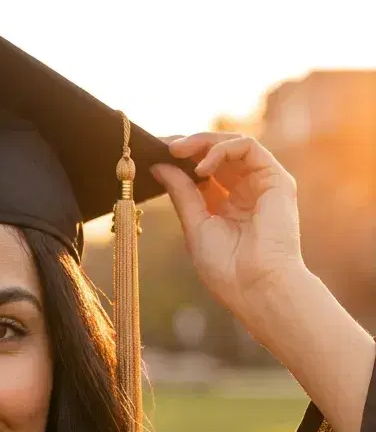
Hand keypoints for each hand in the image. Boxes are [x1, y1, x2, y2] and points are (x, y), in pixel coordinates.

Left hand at [151, 133, 306, 323]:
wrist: (258, 288)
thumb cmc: (227, 270)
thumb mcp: (195, 226)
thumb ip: (181, 194)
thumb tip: (159, 167)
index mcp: (225, 206)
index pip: (202, 172)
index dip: (180, 160)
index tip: (153, 154)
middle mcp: (245, 192)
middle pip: (216, 154)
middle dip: (189, 146)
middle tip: (163, 146)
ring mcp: (261, 184)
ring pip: (232, 145)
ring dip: (202, 143)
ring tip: (176, 151)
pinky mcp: (276, 179)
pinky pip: (248, 147)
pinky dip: (221, 150)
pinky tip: (201, 168)